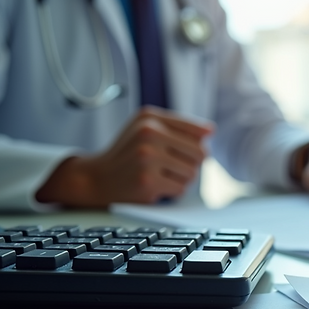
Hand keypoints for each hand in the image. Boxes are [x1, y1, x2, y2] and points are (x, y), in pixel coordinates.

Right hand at [37, 107, 213, 206]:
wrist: (97, 178)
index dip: (199, 145)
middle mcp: (149, 133)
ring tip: (162, 175)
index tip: (188, 151)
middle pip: (200, 153)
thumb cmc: (128, 153)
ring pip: (192, 173)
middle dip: (192, 164)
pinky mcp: (147, 180)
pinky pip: (180, 189)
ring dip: (181, 178)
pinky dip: (172, 191)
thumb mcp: (146, 130)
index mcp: (150, 117)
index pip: (198, 131)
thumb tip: (211, 130)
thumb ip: (178, 127)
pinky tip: (156, 185)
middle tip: (173, 166)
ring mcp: (148, 157)